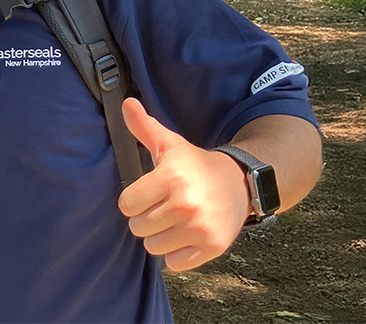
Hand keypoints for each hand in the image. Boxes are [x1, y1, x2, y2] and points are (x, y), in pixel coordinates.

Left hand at [117, 98, 251, 270]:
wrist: (240, 183)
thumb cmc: (195, 165)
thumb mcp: (170, 144)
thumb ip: (144, 127)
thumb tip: (126, 103)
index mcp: (171, 178)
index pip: (126, 205)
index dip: (134, 200)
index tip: (148, 194)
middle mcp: (186, 204)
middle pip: (138, 227)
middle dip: (146, 219)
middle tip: (162, 208)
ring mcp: (200, 228)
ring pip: (153, 247)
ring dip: (159, 238)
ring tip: (174, 221)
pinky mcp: (213, 247)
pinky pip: (174, 263)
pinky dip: (176, 254)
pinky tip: (185, 236)